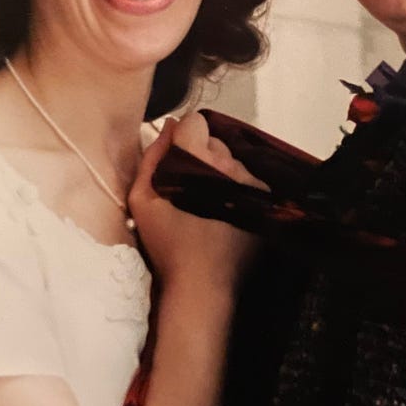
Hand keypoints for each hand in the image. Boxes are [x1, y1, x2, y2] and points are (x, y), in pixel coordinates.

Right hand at [129, 117, 256, 291]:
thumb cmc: (167, 244)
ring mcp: (248, 180)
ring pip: (232, 159)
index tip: (177, 157)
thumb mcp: (142, 199)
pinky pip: (247, 177)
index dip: (183, 137)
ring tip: (209, 200)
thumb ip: (152, 156)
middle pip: (214, 141)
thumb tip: (169, 125)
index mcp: (195, 160)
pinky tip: (226, 208)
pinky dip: (237, 185)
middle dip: (201, 155)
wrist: (202, 283)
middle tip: (189, 185)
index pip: (194, 122)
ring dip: (220, 171)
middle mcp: (226, 163)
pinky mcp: (263, 197)